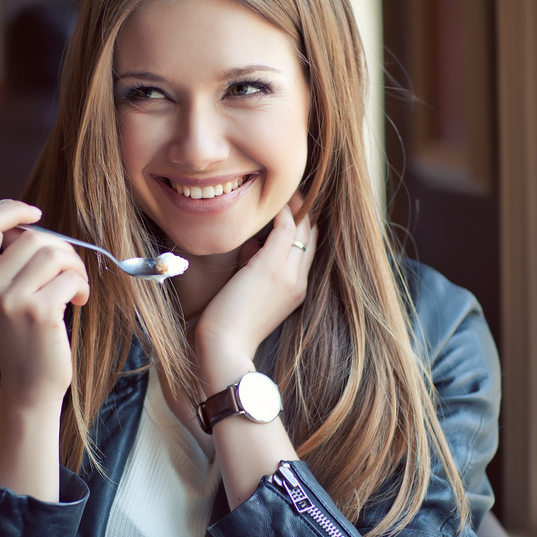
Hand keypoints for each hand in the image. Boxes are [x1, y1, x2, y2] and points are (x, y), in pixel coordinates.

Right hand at [0, 200, 89, 409]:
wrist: (29, 384)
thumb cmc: (24, 335)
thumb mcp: (3, 296)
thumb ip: (10, 260)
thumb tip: (27, 217)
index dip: (13, 209)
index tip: (36, 212)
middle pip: (33, 237)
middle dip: (61, 249)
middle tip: (70, 272)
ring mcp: (10, 300)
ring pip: (54, 254)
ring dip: (75, 267)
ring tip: (76, 287)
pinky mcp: (38, 313)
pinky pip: (69, 278)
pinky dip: (82, 286)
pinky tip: (79, 302)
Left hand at [194, 192, 318, 393]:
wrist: (225, 348)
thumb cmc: (229, 325)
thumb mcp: (249, 294)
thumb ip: (256, 269)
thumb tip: (252, 247)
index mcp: (296, 290)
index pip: (307, 248)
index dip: (301, 225)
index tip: (288, 206)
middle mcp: (298, 281)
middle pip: (311, 235)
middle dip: (302, 209)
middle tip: (287, 189)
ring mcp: (288, 274)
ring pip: (303, 227)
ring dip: (294, 204)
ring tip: (280, 188)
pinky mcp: (271, 267)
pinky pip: (287, 227)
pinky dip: (281, 210)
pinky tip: (270, 201)